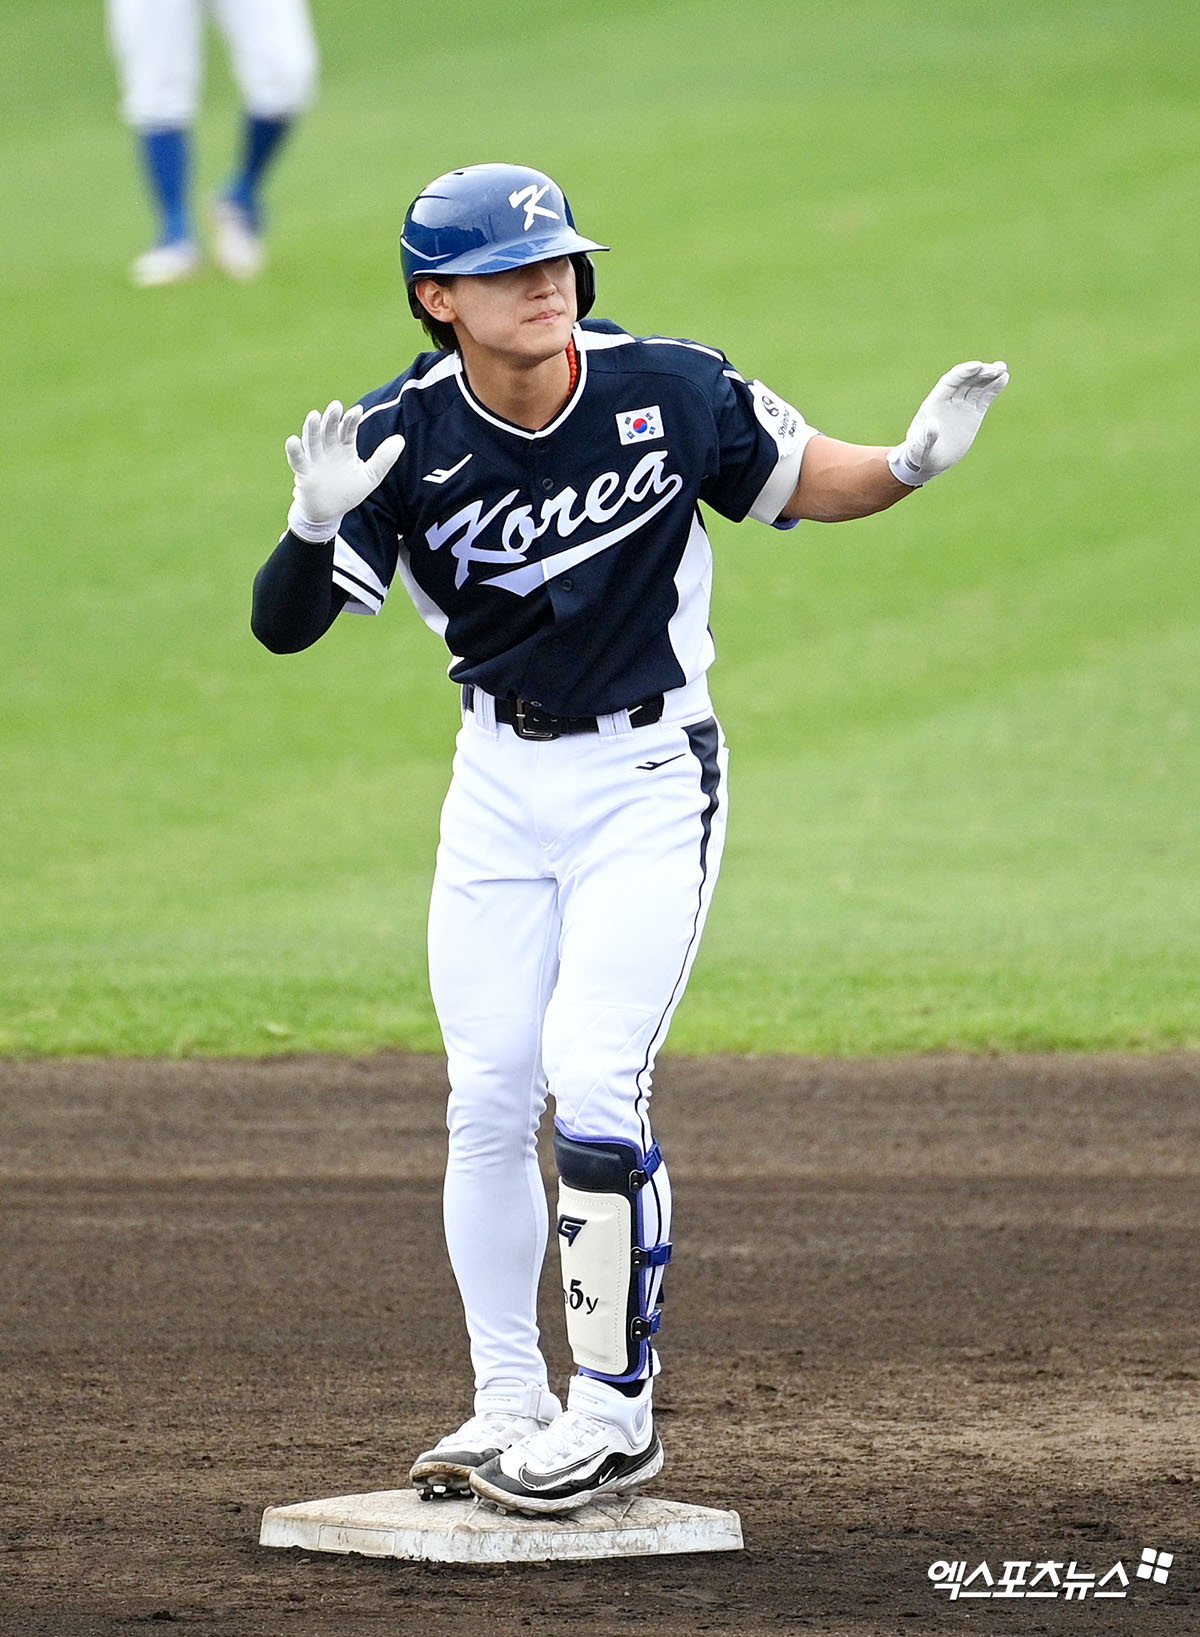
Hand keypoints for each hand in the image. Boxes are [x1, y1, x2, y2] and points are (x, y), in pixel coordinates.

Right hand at [284, 401, 404, 541]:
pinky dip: (294, 451)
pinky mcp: (304, 473)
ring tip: (314, 415)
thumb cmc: (348, 492)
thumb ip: (384, 459)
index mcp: (344, 449)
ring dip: (312, 428)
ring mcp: (315, 460)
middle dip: (331, 419)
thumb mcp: (370, 476)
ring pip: (312, 440)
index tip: (357, 410)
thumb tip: (401, 439)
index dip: (350, 421)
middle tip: (336, 406)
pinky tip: (293, 440)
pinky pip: (298, 460)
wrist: (329, 513)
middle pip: (328, 431)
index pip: (347, 431)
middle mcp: (328, 450)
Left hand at [887, 361, 1008, 487]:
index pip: (949, 381)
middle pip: (965, 379)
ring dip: (989, 375)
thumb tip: (932, 423)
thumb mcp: (919, 448)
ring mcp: (962, 405)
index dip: (963, 372)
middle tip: (997, 367)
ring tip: (1003, 369)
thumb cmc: (919, 453)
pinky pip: (984, 396)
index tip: (978, 365)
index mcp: (934, 402)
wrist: (929, 461)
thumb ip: (925, 437)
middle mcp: (949, 400)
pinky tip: (1004, 378)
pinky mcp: (973, 413)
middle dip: (980, 372)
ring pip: (976, 385)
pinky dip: (994, 387)